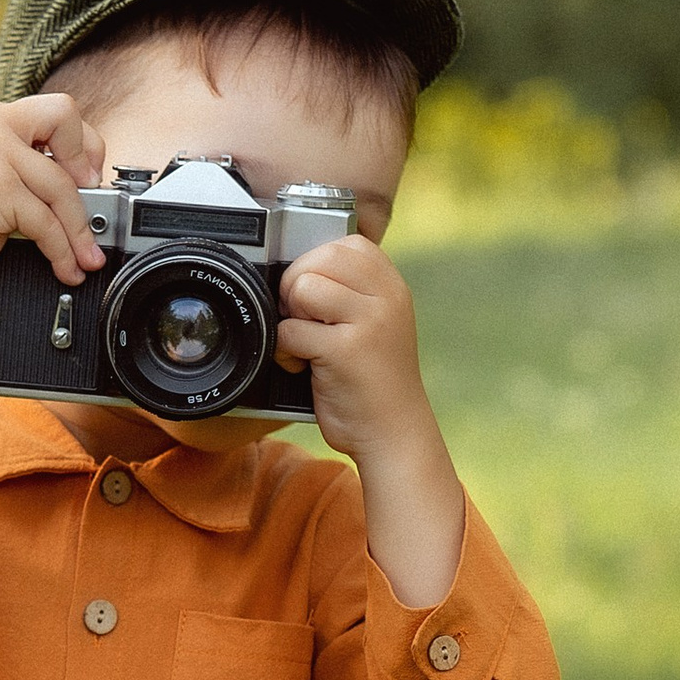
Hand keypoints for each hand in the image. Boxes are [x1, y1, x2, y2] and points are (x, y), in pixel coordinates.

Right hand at [0, 94, 108, 305]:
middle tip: (92, 203)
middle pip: (66, 124)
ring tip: (87, 257)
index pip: (59, 109)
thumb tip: (85, 183)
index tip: (86, 175)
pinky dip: (62, 250)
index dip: (83, 142)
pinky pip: (47, 223)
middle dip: (88, 166)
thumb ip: (27, 164)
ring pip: (62, 187)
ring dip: (81, 230)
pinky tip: (66, 266)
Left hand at [277, 238, 466, 607]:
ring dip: (289, 317)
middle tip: (300, 319)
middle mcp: (386, 298)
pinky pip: (291, 331)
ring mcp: (369, 322)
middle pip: (319, 259)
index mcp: (393, 287)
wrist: (394, 434)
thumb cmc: (375, 381)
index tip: (314, 299)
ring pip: (303, 288)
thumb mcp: (377, 324)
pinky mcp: (345, 351)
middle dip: (296, 286)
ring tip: (304, 343)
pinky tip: (303, 366)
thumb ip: (350, 293)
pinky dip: (285, 351)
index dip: (316, 265)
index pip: (345, 244)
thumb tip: (298, 267)